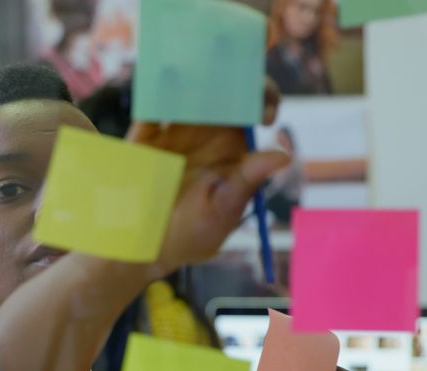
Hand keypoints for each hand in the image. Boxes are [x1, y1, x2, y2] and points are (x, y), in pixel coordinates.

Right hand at [127, 83, 287, 275]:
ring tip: (203, 66)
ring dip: (196, 74)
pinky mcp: (144, 138)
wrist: (144, 248)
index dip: (264, 98)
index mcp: (234, 146)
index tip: (264, 115)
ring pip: (190, 90)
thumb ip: (247, 182)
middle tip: (236, 77)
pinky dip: (157, 93)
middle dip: (233, 73)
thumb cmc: (192, 234)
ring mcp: (174, 130)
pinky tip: (164, 82)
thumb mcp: (222, 213)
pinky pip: (151, 109)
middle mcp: (206, 131)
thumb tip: (282, 155)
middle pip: (225, 88)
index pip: (254, 107)